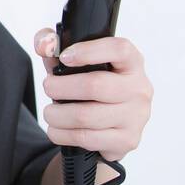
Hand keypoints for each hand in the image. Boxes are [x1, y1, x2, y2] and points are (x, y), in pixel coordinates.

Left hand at [33, 29, 153, 162]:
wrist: (107, 127)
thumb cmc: (90, 87)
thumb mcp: (72, 63)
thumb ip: (53, 46)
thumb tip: (44, 44)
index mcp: (131, 63)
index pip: (119, 49)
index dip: (89, 51)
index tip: (64, 57)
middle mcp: (139, 89)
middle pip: (94, 85)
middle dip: (59, 87)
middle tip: (49, 87)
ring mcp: (136, 117)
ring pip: (85, 116)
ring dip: (56, 114)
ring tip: (50, 112)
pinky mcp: (126, 140)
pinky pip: (85, 138)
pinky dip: (61, 133)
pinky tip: (57, 128)